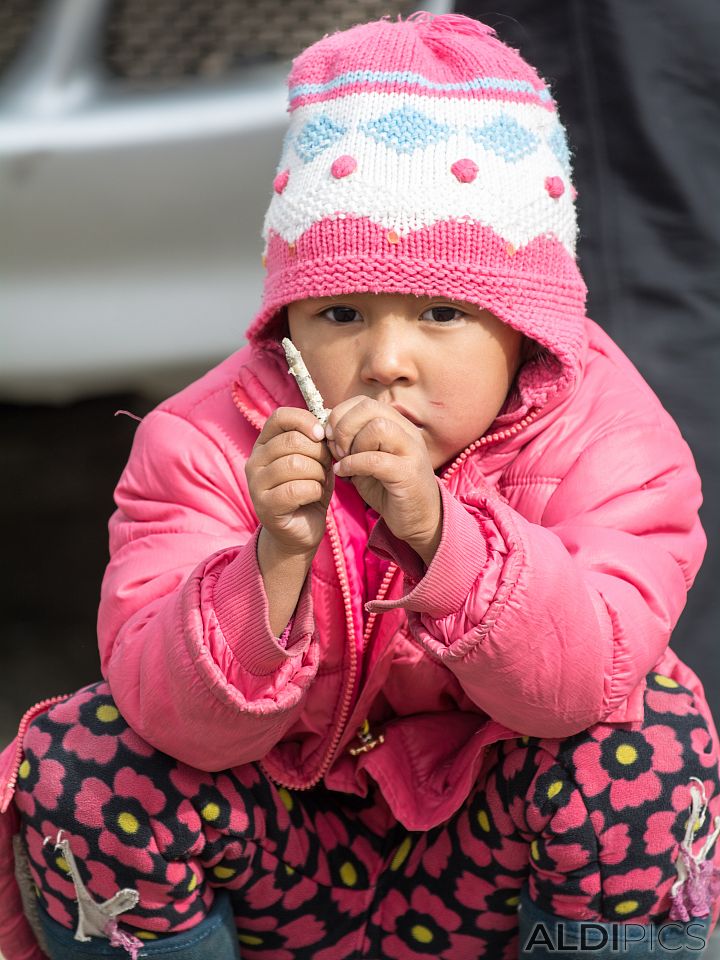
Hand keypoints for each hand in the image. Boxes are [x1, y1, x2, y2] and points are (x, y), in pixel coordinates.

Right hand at [246, 407, 333, 556]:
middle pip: (292, 441)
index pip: (280, 417)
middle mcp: (254, 461)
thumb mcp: (315, 460)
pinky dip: (314, 491)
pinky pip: (296, 488)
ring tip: (319, 483)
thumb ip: (318, 440)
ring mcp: (256, 484)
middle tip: (326, 468)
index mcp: (264, 444)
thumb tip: (328, 414)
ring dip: (318, 474)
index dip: (305, 421)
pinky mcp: (264, 506)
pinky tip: (314, 497)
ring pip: (296, 464)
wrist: (300, 531)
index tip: (322, 435)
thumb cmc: (309, 490)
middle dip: (319, 453)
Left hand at [326, 397, 441, 564]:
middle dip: (344, 426)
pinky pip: (376, 460)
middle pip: (370, 407)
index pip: (364, 402)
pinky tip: (344, 473)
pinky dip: (353, 464)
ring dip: (352, 444)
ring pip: (378, 428)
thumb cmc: (388, 488)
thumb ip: (350, 443)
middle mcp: (407, 432)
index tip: (329, 436)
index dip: (341, 414)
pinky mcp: (409, 474)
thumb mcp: (365, 460)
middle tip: (336, 448)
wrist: (417, 519)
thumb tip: (324, 430)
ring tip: (343, 460)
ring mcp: (411, 451)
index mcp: (396, 425)